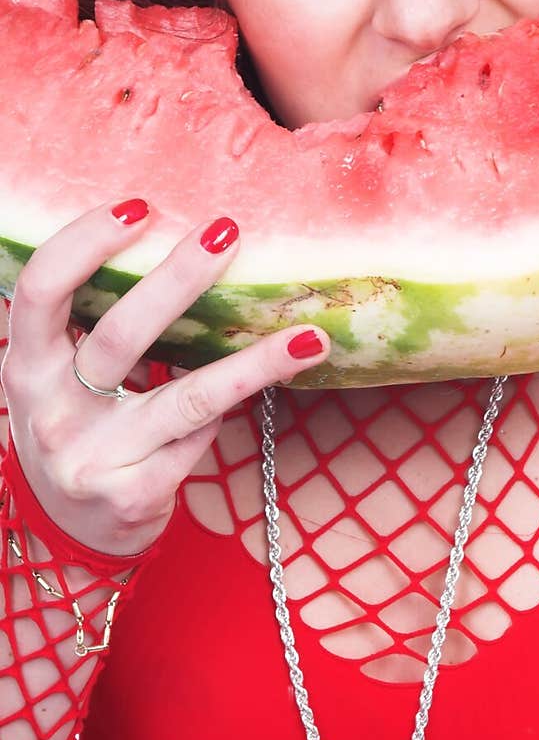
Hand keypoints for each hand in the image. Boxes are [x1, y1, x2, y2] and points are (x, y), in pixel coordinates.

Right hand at [0, 199, 329, 556]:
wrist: (71, 533)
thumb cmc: (79, 428)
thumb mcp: (62, 377)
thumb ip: (93, 323)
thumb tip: (176, 239)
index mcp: (29, 366)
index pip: (42, 290)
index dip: (84, 243)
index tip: (140, 206)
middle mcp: (51, 411)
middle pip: (120, 335)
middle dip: (178, 279)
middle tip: (228, 232)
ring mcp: (92, 458)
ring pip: (186, 398)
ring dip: (254, 363)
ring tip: (308, 336)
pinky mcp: (133, 496)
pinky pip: (200, 438)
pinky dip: (231, 407)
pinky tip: (266, 383)